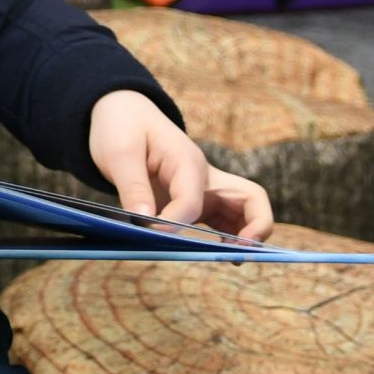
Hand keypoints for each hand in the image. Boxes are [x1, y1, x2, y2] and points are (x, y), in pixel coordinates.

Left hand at [88, 88, 273, 241]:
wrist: (123, 112)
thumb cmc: (122, 127)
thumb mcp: (119, 153)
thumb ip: (133, 187)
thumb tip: (145, 222)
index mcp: (188, 161)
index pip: (193, 200)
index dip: (176, 221)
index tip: (152, 232)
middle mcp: (205, 177)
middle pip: (251, 200)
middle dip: (254, 228)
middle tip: (237, 255)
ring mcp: (205, 190)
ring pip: (244, 214)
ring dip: (245, 238)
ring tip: (233, 261)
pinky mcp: (198, 201)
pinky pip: (223, 223)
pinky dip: (226, 240)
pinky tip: (213, 254)